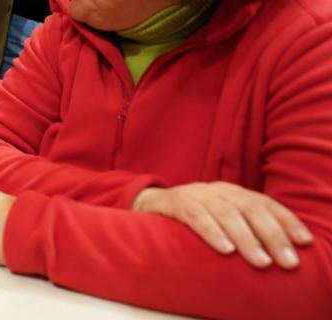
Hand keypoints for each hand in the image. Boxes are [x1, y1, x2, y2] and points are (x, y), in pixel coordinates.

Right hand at [133, 183, 312, 268]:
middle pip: (251, 209)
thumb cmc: (190, 217)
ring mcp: (196, 194)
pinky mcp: (175, 203)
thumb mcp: (219, 216)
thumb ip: (243, 225)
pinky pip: (196, 217)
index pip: (265, 203)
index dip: (287, 221)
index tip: (304, 242)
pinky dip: (212, 233)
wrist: (146, 204)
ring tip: (261, 262)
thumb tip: (278, 248)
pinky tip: (225, 249)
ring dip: (247, 239)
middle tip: (286, 261)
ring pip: (227, 214)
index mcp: (232, 191)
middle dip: (272, 236)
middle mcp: (217, 189)